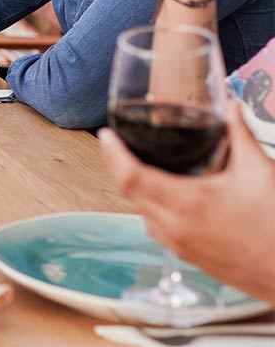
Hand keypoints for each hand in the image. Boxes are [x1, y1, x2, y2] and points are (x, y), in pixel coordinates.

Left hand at [99, 100, 274, 302]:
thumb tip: (231, 107)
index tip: (106, 135)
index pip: (132, 176)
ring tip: (133, 164)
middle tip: (113, 144)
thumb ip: (240, 136)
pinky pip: (156, 228)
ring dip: (132, 188)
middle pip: (129, 192)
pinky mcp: (188, 256)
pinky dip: (150, 208)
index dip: (113, 154)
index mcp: (188, 204)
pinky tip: (161, 197)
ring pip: (140, 212)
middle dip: (116, 165)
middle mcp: (176, 227)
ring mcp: (180, 245)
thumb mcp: (260, 172)